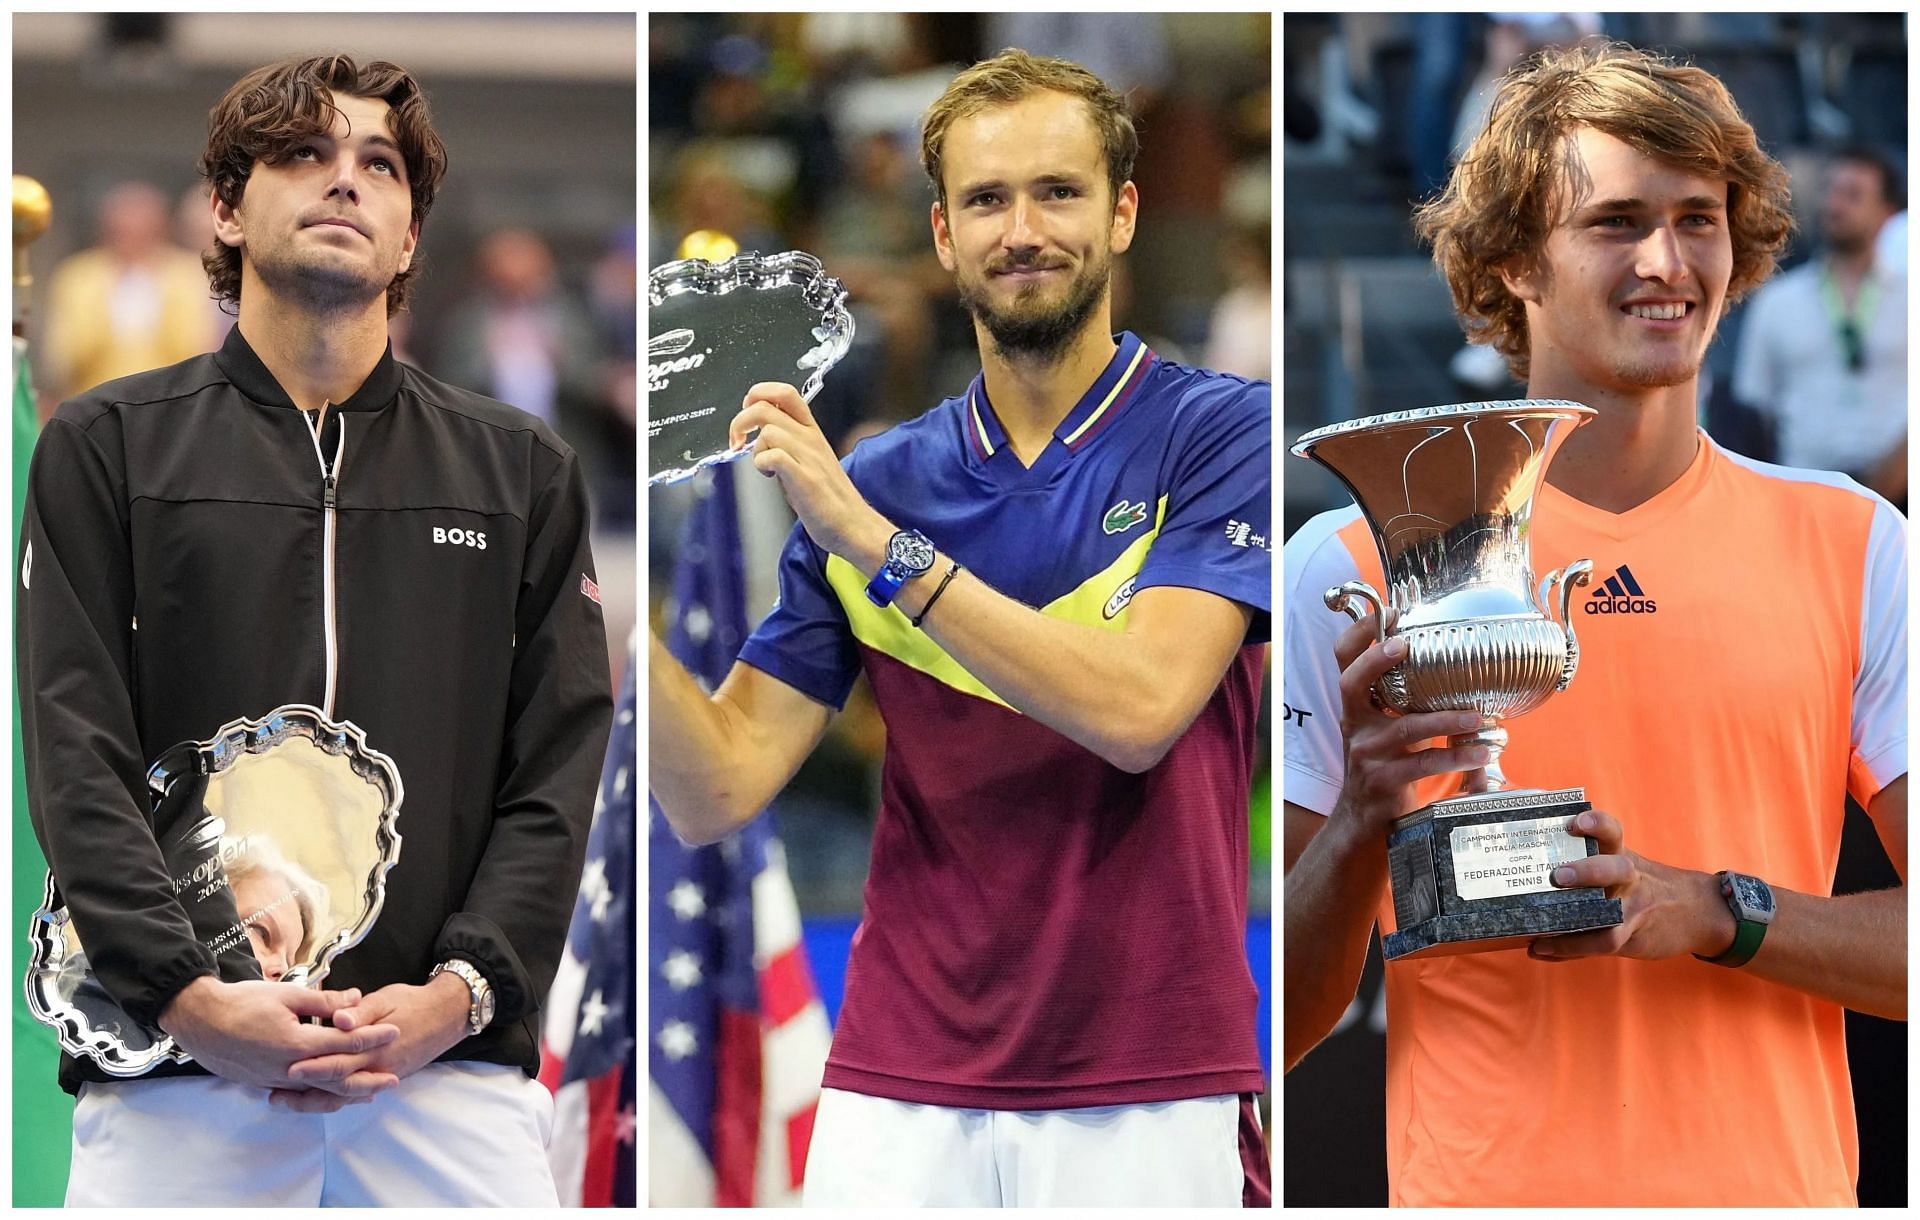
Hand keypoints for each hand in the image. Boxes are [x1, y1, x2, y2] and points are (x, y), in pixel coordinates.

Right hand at [157, 976, 401, 1100]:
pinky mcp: (264, 1083)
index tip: (395, 1032)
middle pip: (337, 1079)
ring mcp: (275, 1080)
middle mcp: (288, 1068)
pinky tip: (332, 1094)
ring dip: (347, 1094)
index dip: (372, 1038)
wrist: (200, 1021)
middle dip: (368, 1079)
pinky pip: (300, 1095)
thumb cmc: (242, 1003)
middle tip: (394, 1078)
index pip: (344, 1043)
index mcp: (297, 1044)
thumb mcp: (286, 995)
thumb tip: (356, 999)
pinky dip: (321, 1096)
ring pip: (318, 1093)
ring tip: (371, 1094)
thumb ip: (324, 1001)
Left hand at [271, 975, 471, 1108]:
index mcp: (376, 1046)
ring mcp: (382, 1075)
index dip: (313, 1067)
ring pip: (344, 1096)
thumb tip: (338, 1019)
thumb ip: (361, 1011)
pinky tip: (315, 1099)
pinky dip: (334, 1099)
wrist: (447, 1015)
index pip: (339, 1061)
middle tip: (274, 1096)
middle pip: (336, 1086)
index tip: (287, 1069)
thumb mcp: (386, 998)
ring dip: (314, 1101)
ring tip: (286, 1102)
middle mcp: (378, 1067)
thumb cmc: (413, 1002)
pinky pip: (355, 1094)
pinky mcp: (384, 1077)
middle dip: (304, 1092)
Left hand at [729, 382, 887, 563]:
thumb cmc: (831, 499)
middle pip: (766, 406)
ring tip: (763, 467)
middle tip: (738, 440)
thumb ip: (789, 445)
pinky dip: (762, 463)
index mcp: (812, 432)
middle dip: (741, 420)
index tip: (746, 411)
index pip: (785, 393)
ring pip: (768, 431)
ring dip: (755, 448)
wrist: (853, 525)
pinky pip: (774, 455)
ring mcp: (808, 457)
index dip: (759, 394)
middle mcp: (810, 439)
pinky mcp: (804, 478)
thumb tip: (763, 439)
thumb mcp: (810, 460)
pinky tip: (769, 476)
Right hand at [1328, 612, 1491, 842]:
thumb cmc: (1383, 762)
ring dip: (1446, 719)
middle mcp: (1355, 724)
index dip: (1360, 632)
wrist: (1362, 816)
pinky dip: (1457, 756)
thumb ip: (1404, 698)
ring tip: (1478, 716)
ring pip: (1406, 727)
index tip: (1388, 613)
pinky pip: (1424, 764)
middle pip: (1352, 682)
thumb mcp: (1384, 725)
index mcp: (1355, 705)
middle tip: (1405, 644)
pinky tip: (1481, 752)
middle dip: (1376, 659)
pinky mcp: (1384, 780)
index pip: (1344, 659)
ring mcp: (1367, 753)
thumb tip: (1451, 662)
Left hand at [1529, 808, 1734, 961]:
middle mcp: (1629, 878)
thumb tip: (1528, 872)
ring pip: (1611, 916)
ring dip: (1573, 928)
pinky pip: (1602, 943)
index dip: (1596, 824)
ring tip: (1539, 933)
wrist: (1699, 912)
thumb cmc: (1645, 885)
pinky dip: (1569, 949)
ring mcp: (1634, 909)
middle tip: (1557, 875)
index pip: (1612, 832)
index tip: (1574, 822)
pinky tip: (1540, 949)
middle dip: (1587, 871)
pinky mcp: (1634, 935)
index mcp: (1622, 855)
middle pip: (1613, 869)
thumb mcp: (1625, 866)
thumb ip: (1590, 863)